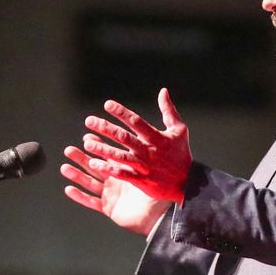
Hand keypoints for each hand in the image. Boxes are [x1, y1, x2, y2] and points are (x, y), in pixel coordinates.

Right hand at [61, 145, 170, 235]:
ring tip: (65, 167)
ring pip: (90, 183)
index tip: (86, 136)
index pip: (108, 155)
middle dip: (81, 158)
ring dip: (77, 175)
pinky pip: (92, 202)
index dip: (97, 146)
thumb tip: (141, 134)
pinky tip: (68, 189)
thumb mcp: (148, 170)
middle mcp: (116, 181)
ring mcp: (111, 195)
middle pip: (94, 167)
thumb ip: (142, 155)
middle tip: (69, 150)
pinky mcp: (109, 208)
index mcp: (125, 170)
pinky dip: (80, 196)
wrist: (160, 215)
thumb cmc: (159, 192)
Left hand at [82, 88, 191, 203]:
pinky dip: (108, 169)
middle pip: (124, 137)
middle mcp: (149, 151)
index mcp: (157, 138)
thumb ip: (169, 111)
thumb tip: (163, 91)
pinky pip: (122, 174)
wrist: (189, 183)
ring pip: (120, 156)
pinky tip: (94, 163)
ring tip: (87, 143)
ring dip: (103, 150)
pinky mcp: (141, 180)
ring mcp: (145, 166)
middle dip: (106, 128)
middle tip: (89, 120)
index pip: (136, 122)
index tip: (107, 104)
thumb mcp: (179, 130)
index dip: (121, 112)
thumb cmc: (182, 154)